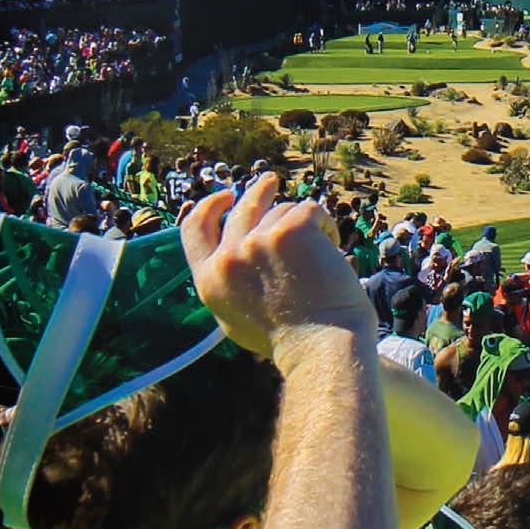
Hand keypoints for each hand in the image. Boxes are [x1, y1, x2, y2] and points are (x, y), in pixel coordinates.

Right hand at [180, 174, 373, 360]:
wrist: (321, 348)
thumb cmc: (290, 341)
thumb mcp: (236, 318)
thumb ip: (229, 284)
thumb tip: (231, 255)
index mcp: (209, 281)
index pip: (194, 229)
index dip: (208, 207)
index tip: (224, 196)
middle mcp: (228, 258)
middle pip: (241, 208)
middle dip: (257, 191)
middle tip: (270, 181)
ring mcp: (258, 241)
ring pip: (283, 212)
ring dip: (306, 229)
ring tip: (323, 259)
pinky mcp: (291, 229)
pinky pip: (310, 210)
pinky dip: (326, 227)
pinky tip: (335, 254)